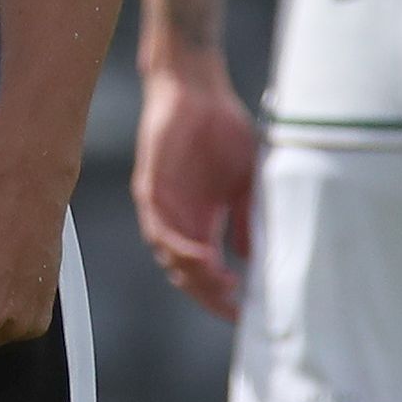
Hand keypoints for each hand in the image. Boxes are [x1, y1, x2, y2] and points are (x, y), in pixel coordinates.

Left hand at [133, 52, 258, 320]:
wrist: (198, 90)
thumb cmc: (222, 129)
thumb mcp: (244, 181)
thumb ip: (246, 217)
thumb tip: (253, 255)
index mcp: (200, 221)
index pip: (207, 271)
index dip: (222, 294)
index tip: (245, 312)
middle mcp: (179, 219)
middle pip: (186, 274)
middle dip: (209, 294)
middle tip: (233, 306)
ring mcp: (162, 206)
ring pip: (170, 257)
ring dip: (194, 277)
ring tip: (221, 287)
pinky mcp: (149, 188)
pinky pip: (158, 228)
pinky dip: (178, 247)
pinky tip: (201, 258)